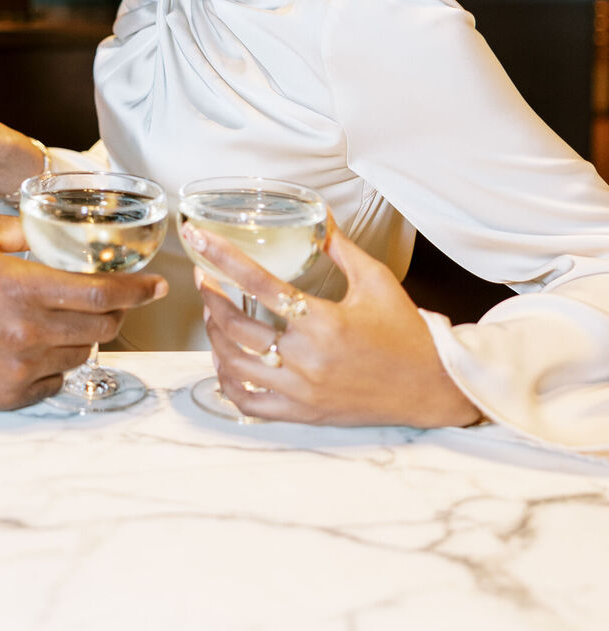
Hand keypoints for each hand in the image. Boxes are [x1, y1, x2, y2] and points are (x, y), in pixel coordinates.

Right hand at [0, 204, 167, 409]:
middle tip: (106, 297)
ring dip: (81, 333)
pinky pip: (54, 379)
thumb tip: (50, 226)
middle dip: (113, 309)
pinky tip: (33, 345)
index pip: (100, 292)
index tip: (155, 286)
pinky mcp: (8, 393)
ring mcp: (19, 367)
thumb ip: (18, 226)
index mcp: (22, 285)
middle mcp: (27, 330)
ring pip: (81, 352)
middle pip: (100, 325)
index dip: (136, 289)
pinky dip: (54, 362)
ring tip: (56, 318)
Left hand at [187, 221, 480, 428]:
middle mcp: (308, 358)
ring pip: (236, 364)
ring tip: (212, 315)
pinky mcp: (304, 413)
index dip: (222, 257)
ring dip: (214, 336)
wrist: (432, 385)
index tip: (197, 238)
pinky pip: (249, 402)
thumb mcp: (376, 280)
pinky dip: (228, 382)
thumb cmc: (405, 332)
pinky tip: (225, 361)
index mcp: (324, 321)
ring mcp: (303, 391)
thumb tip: (317, 217)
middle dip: (211, 297)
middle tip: (205, 278)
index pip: (258, 282)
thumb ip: (340, 248)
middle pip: (237, 326)